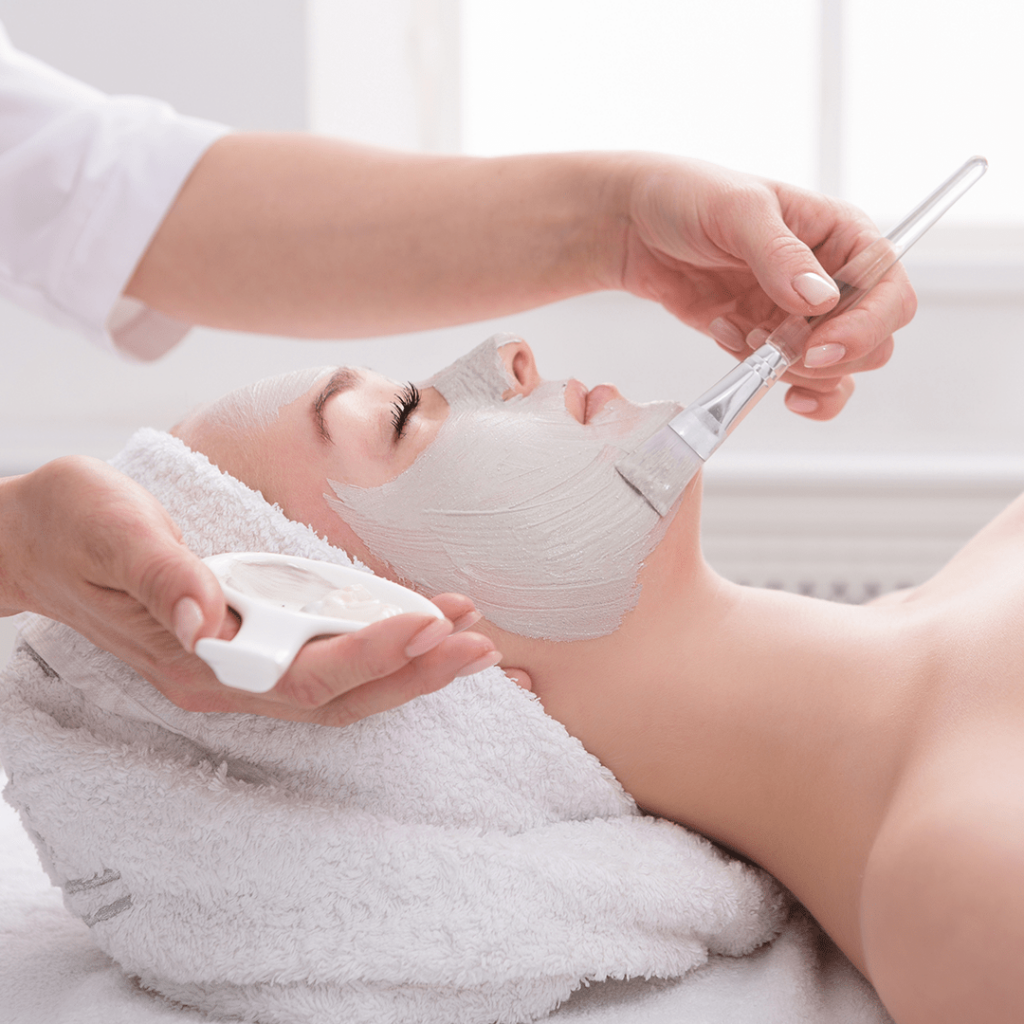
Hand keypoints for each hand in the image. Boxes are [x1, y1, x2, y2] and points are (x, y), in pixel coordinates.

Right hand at [0, 456, 496, 723]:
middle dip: (412, 673)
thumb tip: (205, 615)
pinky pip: (324, 656)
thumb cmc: (70, 526)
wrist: (38, 539)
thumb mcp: (109, 529)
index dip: (366, 654)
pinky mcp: (248, 639)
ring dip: (406, 665)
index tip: (425, 622)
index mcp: (193, 656)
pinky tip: (418, 621)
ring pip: (337, 684)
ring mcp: (238, 663)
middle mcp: (223, 674)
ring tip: (467, 634)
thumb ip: (159, 573)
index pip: (297, 674)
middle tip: (478, 644)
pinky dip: (376, 644)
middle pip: (335, 694)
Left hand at [614, 157, 917, 418]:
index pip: (890, 291)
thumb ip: (780, 254)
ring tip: (739, 334)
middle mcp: (832, 279)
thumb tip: (821, 299)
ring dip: (788, 369)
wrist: (635, 227)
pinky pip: (796, 381)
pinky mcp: (768, 342)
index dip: (866, 327)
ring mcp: (801, 317)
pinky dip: (770, 381)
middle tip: (771, 345)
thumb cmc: (688, 197)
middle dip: (824, 357)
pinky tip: (732, 345)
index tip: (821, 346)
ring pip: (834, 371)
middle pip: (872, 342)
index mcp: (843, 235)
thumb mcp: (736, 210)